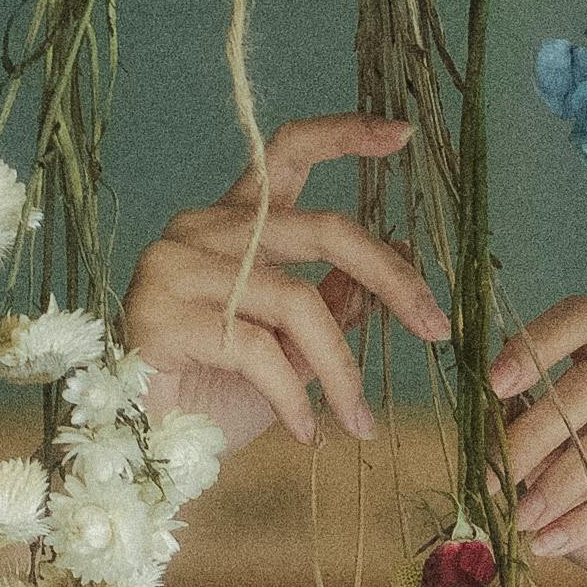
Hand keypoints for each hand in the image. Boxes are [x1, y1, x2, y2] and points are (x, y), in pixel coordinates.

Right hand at [122, 117, 450, 450]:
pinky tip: (307, 432)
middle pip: (319, 228)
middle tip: (437, 328)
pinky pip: (258, 350)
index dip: (344, 135)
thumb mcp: (295, 346)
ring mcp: (174, 268)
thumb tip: (403, 250)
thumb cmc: (215, 397)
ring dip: (341, 370)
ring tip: (359, 420)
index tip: (402, 134)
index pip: (285, 154)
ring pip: (295, 301)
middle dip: (391, 279)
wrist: (149, 452)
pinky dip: (296, 398)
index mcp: (233, 224)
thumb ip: (336, 298)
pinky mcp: (160, 316)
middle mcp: (200, 230)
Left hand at [494, 295, 586, 586]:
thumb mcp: (553, 475)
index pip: (585, 316)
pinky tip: (553, 544)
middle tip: (490, 481)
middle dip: (534, 432)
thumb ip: (525, 438)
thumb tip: (478, 414)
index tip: (494, 385)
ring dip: (561, 479)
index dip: (536, 341)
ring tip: (522, 522)